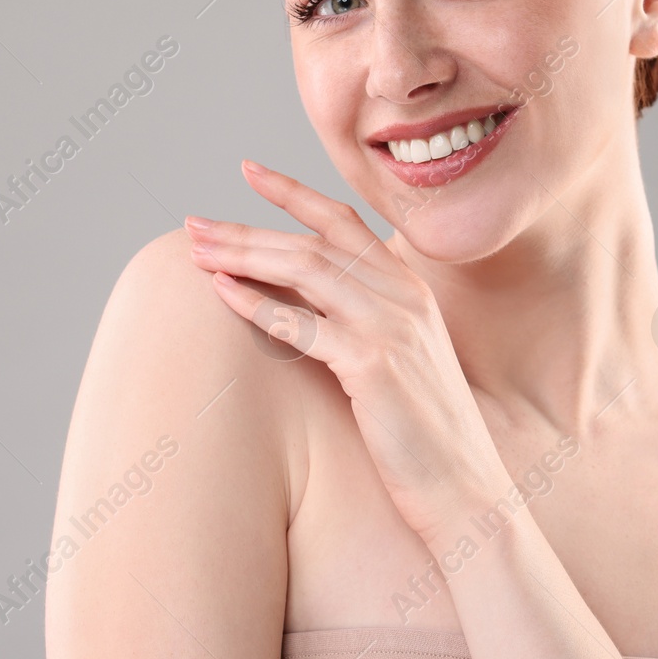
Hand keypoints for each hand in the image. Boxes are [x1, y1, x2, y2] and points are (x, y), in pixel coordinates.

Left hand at [185, 160, 511, 546]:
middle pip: (314, 241)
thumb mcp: (405, 358)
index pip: (345, 221)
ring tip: (196, 252)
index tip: (248, 172)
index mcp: (410, 287)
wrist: (464, 487)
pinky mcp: (374, 364)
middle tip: (193, 224)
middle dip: (248, 228)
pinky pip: (302, 324)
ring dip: (243, 255)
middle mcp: (403, 295)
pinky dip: (257, 305)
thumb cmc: (425, 433)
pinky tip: (222, 294)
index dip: (294, 192)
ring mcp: (391, 326)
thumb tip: (311, 301)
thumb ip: (370, 318)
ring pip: (305, 269)